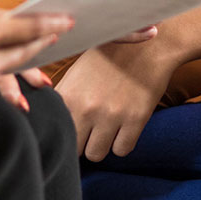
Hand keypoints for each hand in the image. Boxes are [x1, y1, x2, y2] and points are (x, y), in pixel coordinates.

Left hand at [56, 39, 178, 160]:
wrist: (149, 44)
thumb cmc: (110, 57)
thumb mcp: (78, 72)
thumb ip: (64, 98)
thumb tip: (51, 122)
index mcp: (69, 94)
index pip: (57, 131)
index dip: (65, 133)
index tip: (73, 130)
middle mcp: (87, 107)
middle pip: (74, 149)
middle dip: (82, 142)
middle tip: (91, 130)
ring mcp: (111, 114)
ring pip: (96, 154)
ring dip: (101, 144)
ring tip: (108, 127)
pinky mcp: (136, 119)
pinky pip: (122, 150)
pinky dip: (123, 142)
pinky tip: (124, 127)